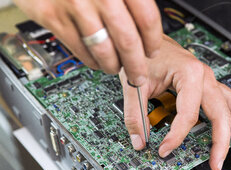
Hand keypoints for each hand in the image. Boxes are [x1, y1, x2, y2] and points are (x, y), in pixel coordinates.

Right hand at [14, 0, 162, 85]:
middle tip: (139, 75)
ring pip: (104, 50)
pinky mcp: (53, 16)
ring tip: (115, 68)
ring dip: (113, 66)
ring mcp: (76, 6)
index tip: (152, 52)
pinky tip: (96, 61)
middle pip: (127, 40)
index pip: (146, 19)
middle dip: (136, 65)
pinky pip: (80, 50)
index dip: (152, 40)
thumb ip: (128, 1)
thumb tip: (146, 27)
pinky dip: (92, 61)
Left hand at [120, 35, 230, 169]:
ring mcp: (211, 81)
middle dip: (221, 140)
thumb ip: (135, 115)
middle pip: (221, 112)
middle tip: (217, 161)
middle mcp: (205, 77)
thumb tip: (140, 142)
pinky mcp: (211, 85)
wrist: (151, 40)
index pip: (188, 114)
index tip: (165, 149)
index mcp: (189, 74)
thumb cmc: (148, 57)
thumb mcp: (136, 85)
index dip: (176, 136)